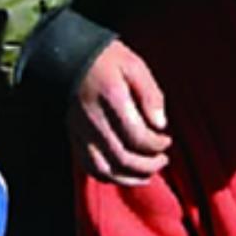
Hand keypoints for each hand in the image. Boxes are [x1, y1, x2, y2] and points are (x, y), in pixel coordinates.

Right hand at [69, 40, 170, 185]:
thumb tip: (161, 125)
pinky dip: (108, 176)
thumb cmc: (107, 59)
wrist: (69, 57)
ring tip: (147, 175)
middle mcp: (93, 119)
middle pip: (122, 158)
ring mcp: (80, 131)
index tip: (167, 141)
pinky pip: (89, 166)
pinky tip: (124, 174)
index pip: (137, 136)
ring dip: (129, 178)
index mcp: (112, 99)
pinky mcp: (73, 136)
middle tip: (163, 159)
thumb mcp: (135, 66)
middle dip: (148, 165)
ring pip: (104, 169)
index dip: (156, 145)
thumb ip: (151, 95)